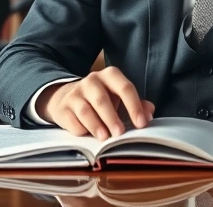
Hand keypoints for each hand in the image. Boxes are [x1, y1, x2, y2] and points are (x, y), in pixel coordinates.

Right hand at [39, 67, 154, 140]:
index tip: (141, 123)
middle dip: (112, 118)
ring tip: (105, 138)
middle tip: (120, 133)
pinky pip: (72, 121)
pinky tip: (88, 135)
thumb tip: (149, 114)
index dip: (134, 106)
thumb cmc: (100, 99)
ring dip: (96, 126)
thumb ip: (136, 104)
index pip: (125, 88)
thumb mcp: (118, 97)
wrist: (67, 97)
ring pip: (85, 110)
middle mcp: (91, 81)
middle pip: (102, 99)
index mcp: (110, 76)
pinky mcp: (63, 108)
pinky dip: (81, 129)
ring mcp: (75, 93)